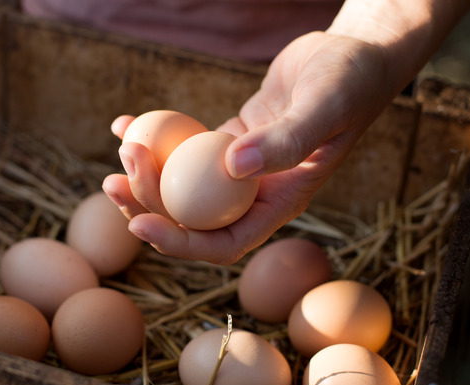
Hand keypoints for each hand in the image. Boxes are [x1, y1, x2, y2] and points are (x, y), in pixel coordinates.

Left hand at [102, 32, 398, 264]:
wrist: (354, 55)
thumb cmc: (350, 81)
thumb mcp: (325, 108)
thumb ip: (287, 140)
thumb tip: (232, 168)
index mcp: (281, 203)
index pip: (224, 243)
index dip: (179, 243)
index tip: (139, 223)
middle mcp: (256, 194)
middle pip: (192, 219)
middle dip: (148, 206)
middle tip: (115, 178)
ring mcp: (240, 169)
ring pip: (183, 187)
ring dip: (146, 177)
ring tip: (122, 148)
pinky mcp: (228, 141)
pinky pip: (184, 150)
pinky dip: (154, 140)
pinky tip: (125, 123)